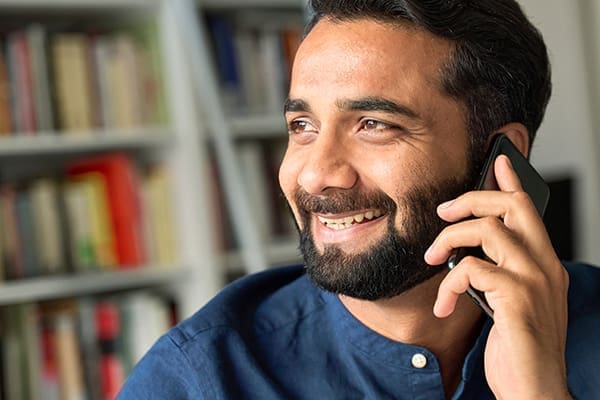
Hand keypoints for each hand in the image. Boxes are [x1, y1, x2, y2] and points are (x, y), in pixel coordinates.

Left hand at [424, 155, 570, 398]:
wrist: (533, 389)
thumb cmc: (518, 346)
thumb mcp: (510, 301)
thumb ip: (499, 272)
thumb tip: (469, 251)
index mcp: (545, 264)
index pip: (530, 210)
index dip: (512, 182)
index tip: (497, 162)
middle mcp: (545, 267)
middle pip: (511, 207)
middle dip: (472, 199)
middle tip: (444, 213)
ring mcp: (534, 282)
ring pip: (488, 231)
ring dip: (448, 242)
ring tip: (431, 262)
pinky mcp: (517, 301)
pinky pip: (471, 269)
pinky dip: (448, 285)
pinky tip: (443, 306)